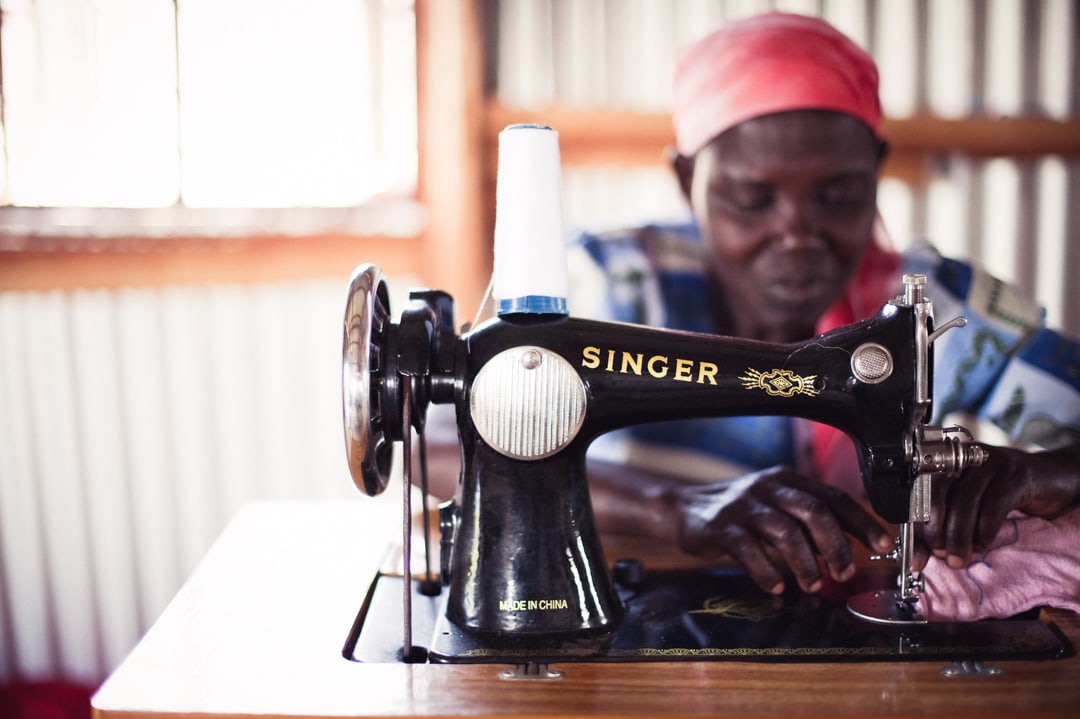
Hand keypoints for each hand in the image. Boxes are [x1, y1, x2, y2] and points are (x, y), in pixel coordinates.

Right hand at [669, 466, 894, 594]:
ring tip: (812, 584)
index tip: (882, 545)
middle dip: (835, 545)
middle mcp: (767, 487)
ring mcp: (742, 506)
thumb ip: (809, 522)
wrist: (684, 509)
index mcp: (788, 480)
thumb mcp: (777, 506)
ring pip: (784, 531)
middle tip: (844, 572)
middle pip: (813, 511)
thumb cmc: (740, 513)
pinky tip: (776, 586)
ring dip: (805, 563)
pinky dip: (767, 572)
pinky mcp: (720, 527)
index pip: (833, 496)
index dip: (861, 522)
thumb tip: (852, 548)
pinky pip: (748, 550)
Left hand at [914, 443, 1079, 570]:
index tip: (915, 558)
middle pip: (940, 492)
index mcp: (946, 463)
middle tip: (941, 556)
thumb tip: (926, 555)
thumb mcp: (971, 507)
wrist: (1050, 479)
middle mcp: (965, 458)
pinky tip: (982, 545)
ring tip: (959, 558)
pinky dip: (985, 529)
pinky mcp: (1015, 474)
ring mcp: (990, 462)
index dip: (917, 527)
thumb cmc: (1004, 495)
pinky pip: (994, 504)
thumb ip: (948, 523)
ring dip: (959, 535)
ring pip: (966, 500)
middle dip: (936, 530)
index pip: (921, 493)